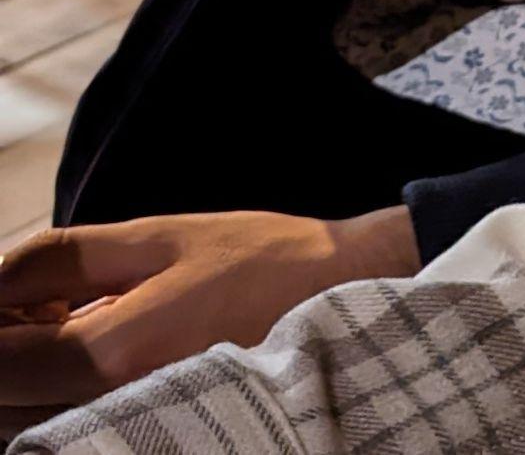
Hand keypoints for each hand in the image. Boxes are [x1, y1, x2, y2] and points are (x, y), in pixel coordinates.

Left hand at [0, 205, 416, 415]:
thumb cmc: (260, 260)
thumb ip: (63, 259)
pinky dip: (56, 395)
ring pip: (24, 424)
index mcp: (114, 353)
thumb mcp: (161, 237)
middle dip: (7, 345)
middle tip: (50, 302)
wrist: (343, 300)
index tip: (15, 293)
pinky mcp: (147, 441)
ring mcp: (130, 435)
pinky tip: (99, 349)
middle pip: (0, 403)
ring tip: (79, 320)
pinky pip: (66, 432)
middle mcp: (111, 414)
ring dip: (28, 373)